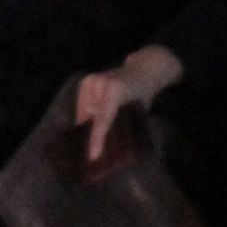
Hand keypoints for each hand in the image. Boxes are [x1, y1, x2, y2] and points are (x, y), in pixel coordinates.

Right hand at [73, 44, 181, 162]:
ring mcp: (92, 80)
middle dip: (90, 133)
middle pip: (89, 116)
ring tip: (91, 139)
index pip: (103, 119)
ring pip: (83, 111)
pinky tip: (87, 125)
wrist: (144, 70)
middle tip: (93, 154)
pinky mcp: (87, 82)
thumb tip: (110, 148)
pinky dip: (84, 115)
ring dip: (86, 124)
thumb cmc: (144, 95)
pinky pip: (82, 104)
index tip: (93, 156)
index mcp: (115, 90)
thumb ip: (124, 125)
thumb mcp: (138, 111)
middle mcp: (100, 82)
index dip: (97, 139)